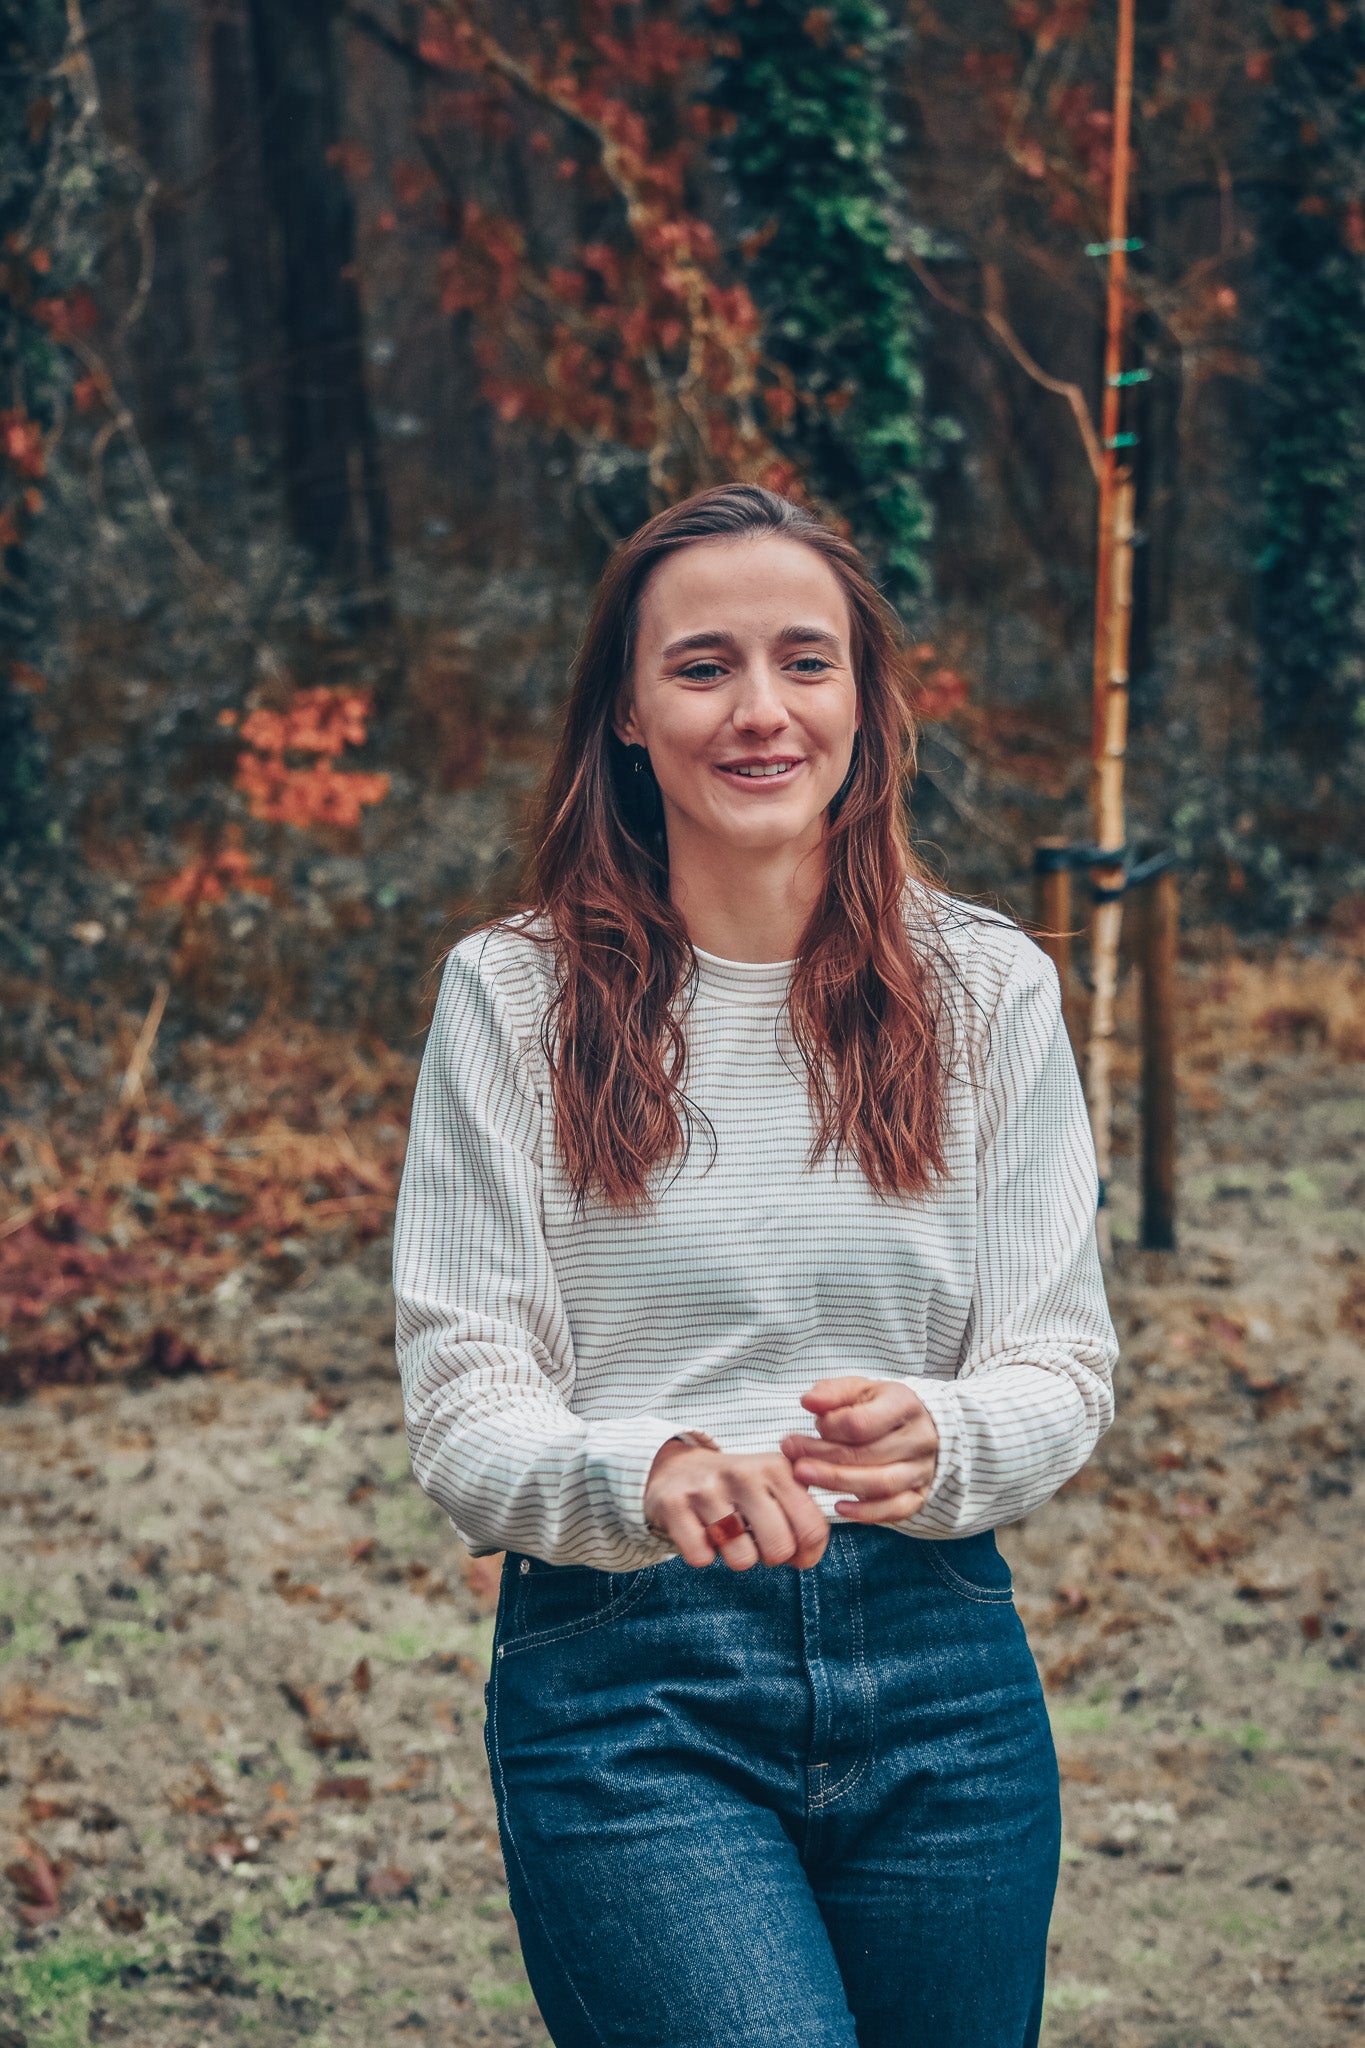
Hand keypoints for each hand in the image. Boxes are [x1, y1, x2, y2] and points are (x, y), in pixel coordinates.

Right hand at [643, 1441, 829, 1571]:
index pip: (812, 1528)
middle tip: (755, 1538)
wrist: (677, 1468)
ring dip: (734, 1555)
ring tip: (727, 1532)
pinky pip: (701, 1557)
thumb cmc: (737, 1489)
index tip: (794, 1552)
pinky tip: (700, 1531)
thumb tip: (806, 1556)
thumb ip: (803, 1517)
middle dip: (769, 1557)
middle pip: (779, 1548)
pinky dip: (701, 1554)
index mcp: (776, 1468)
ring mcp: (707, 1487)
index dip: (807, 1553)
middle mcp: (743, 1473)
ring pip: (741, 1558)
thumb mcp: (775, 1487)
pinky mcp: (674, 1504)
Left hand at [781, 1376, 938, 1524]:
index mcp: (905, 1405)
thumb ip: (832, 1392)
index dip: (831, 1427)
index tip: (813, 1424)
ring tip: (804, 1475)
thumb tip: (808, 1402)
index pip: (862, 1423)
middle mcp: (918, 1439)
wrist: (920, 1427)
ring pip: (880, 1484)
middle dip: (823, 1457)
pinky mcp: (920, 1494)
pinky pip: (895, 1509)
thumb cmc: (881, 1407)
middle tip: (791, 1454)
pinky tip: (839, 1507)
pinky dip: (866, 1513)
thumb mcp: (858, 1389)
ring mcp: (921, 1469)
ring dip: (837, 1483)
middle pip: (867, 1455)